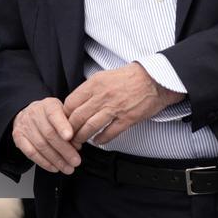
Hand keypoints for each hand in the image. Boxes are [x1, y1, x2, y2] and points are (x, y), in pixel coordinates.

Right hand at [12, 97, 81, 173]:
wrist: (30, 113)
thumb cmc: (51, 116)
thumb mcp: (63, 112)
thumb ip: (71, 124)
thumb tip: (78, 142)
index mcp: (48, 105)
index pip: (54, 114)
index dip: (62, 126)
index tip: (70, 136)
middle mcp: (34, 113)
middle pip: (49, 134)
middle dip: (64, 150)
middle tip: (75, 161)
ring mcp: (25, 125)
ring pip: (41, 145)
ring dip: (56, 160)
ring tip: (68, 168)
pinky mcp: (18, 137)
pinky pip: (31, 153)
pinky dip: (44, 162)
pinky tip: (54, 167)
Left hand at [64, 63, 184, 145]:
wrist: (154, 80)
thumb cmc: (129, 77)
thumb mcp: (104, 76)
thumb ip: (90, 89)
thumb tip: (76, 102)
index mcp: (95, 84)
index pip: (71, 102)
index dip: (64, 115)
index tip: (63, 122)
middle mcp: (102, 96)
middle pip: (78, 117)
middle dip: (70, 130)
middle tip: (68, 137)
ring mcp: (114, 108)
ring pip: (90, 127)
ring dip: (82, 137)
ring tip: (80, 141)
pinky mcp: (127, 119)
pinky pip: (109, 133)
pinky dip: (101, 140)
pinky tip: (98, 142)